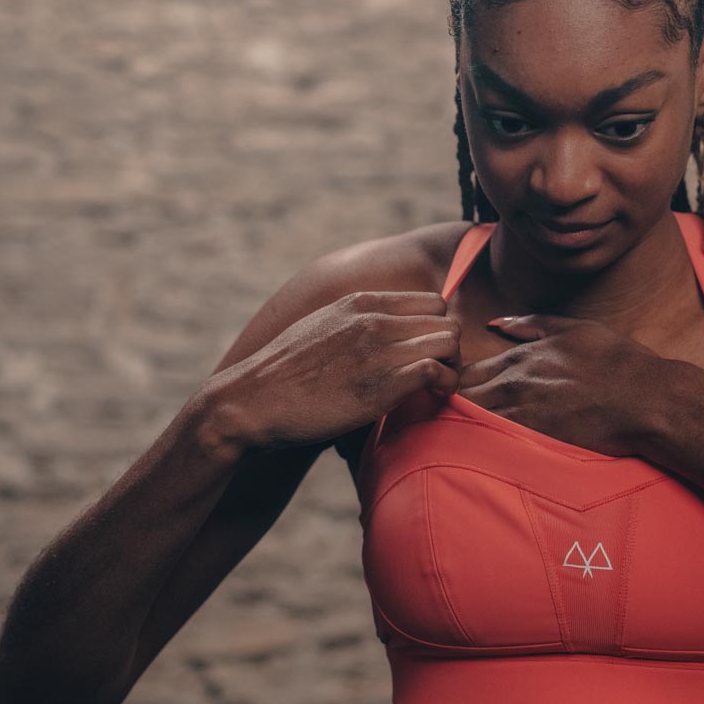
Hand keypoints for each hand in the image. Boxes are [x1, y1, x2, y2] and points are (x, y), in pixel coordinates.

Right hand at [202, 291, 460, 454]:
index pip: (431, 300)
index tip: (429, 351)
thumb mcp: (319, 328)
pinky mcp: (382, 385)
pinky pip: (438, 372)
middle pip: (446, 320)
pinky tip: (430, 398)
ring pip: (449, 342)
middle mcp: (373, 320)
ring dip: (451, 367)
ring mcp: (378, 350)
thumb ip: (352, 323)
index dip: (438, 327)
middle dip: (450, 348)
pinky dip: (444, 386)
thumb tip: (376, 332)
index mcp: (360, 302)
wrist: (251, 402)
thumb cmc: (283, 374)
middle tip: (438, 373)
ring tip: (436, 387)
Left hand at [456, 313, 666, 457]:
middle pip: (461, 395)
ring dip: (462, 423)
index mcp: (521, 356)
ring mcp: (524, 413)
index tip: (452, 388)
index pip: (465, 369)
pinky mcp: (535, 439)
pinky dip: (481, 442)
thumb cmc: (615, 362)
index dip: (454, 380)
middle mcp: (516, 383)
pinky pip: (492, 442)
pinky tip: (479, 448)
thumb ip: (530, 326)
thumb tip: (494, 324)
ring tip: (456, 433)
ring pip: (471, 418)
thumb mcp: (573, 329)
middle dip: (450, 402)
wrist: (645, 399)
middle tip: (447, 413)